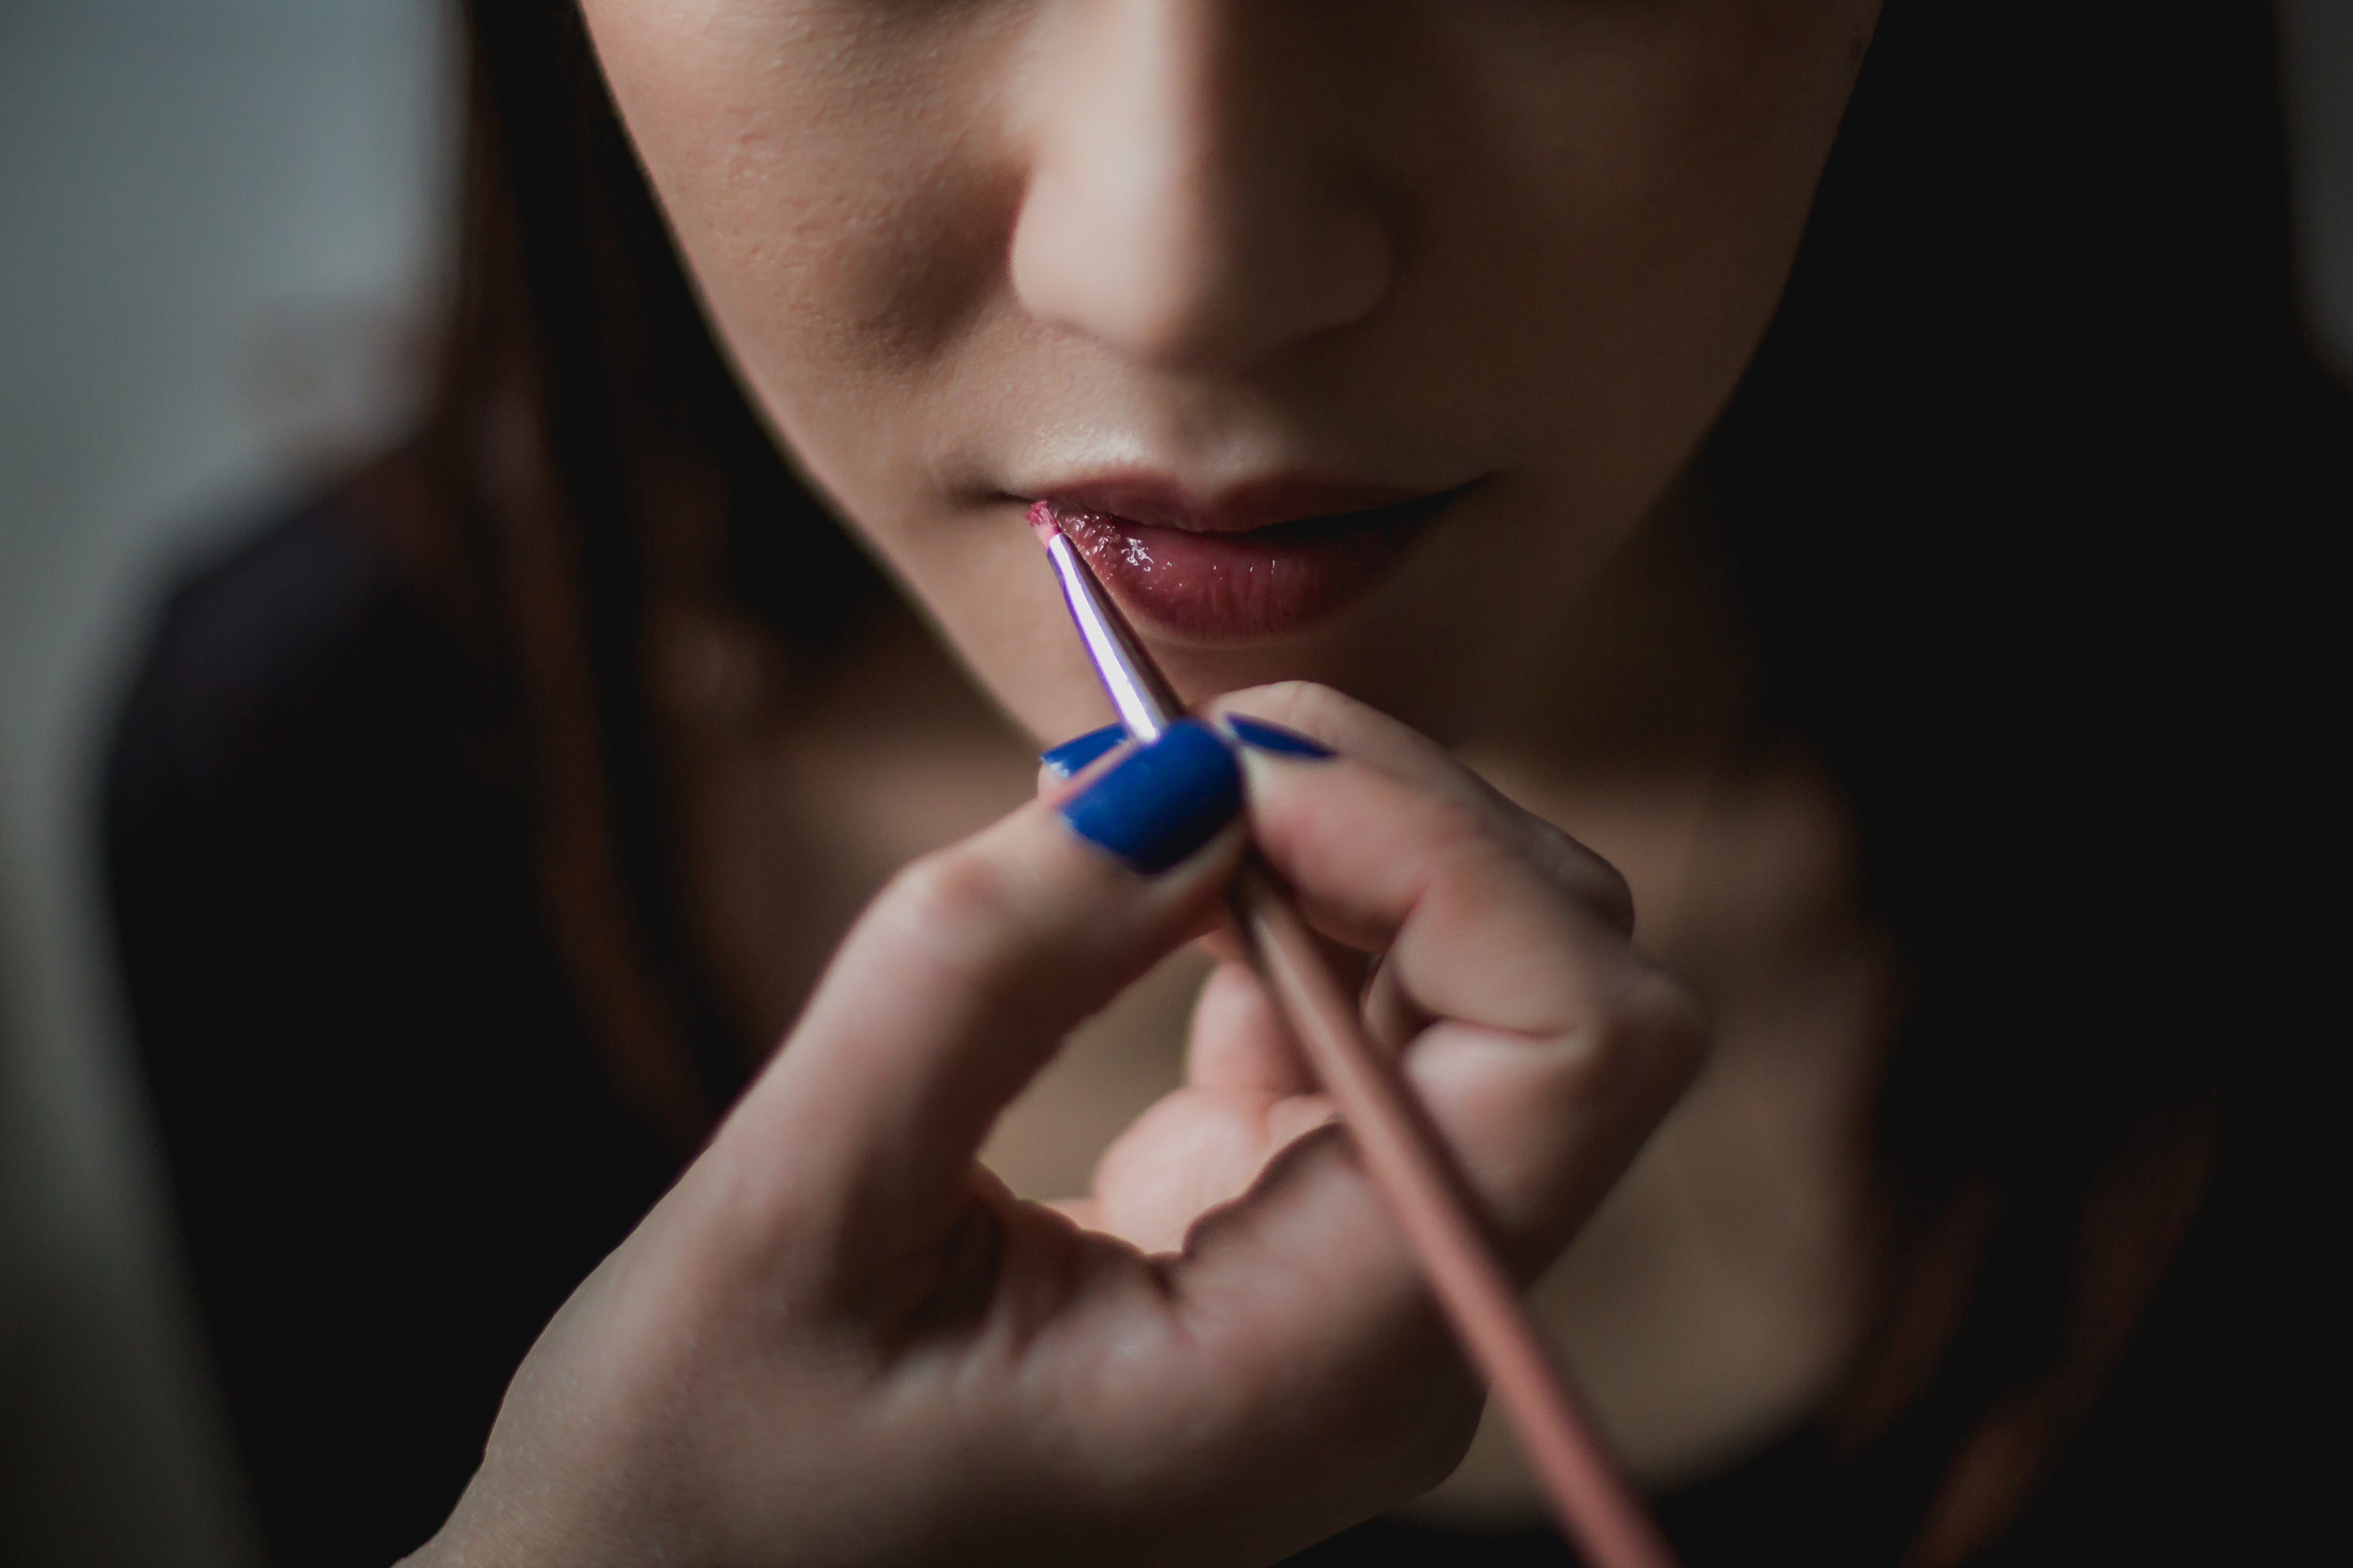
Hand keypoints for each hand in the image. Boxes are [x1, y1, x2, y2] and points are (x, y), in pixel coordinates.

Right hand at [410, 683, 1701, 1567]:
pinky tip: (1151, 886)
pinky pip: (1375, 1019)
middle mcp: (1395, 1336)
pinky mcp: (1286, 1230)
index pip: (1580, 1055)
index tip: (1234, 764)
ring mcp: (1355, 1285)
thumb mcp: (790, 1221)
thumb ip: (982, 975)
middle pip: (1565, 995)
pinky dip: (1289, 906)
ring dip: (1345, 846)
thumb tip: (1178, 775)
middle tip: (1180, 743)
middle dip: (1399, 818)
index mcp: (1321, 1373)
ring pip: (1486, 986)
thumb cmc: (703, 1488)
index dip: (1447, 855)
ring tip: (1146, 790)